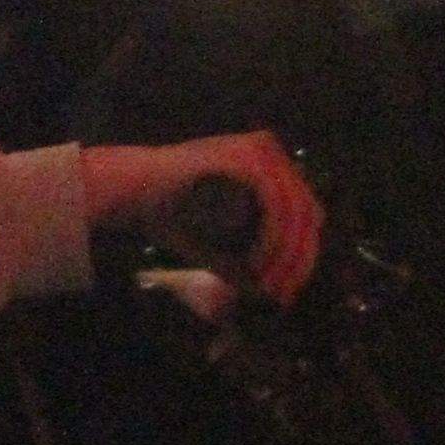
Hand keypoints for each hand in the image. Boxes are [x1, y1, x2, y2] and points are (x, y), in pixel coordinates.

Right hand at [82, 131, 324, 305]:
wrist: (136, 188)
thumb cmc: (174, 214)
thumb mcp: (219, 241)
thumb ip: (245, 262)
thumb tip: (273, 294)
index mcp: (270, 166)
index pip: (306, 212)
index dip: (303, 255)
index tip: (286, 290)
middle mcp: (270, 152)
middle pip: (307, 213)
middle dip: (298, 259)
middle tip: (279, 293)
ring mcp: (259, 150)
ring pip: (295, 211)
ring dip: (284, 254)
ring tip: (264, 282)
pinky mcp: (246, 157)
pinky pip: (276, 204)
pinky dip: (271, 238)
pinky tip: (256, 261)